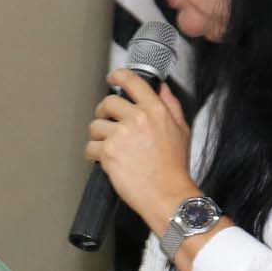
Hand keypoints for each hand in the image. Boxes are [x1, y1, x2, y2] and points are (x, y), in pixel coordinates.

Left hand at [85, 70, 198, 225]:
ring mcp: (121, 135)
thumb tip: (161, 88)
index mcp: (156, 110)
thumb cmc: (174, 168)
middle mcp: (138, 119)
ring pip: (95, 126)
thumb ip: (170, 105)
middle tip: (108, 125)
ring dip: (99, 137)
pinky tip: (107, 161)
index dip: (118, 76)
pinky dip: (94, 155)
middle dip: (104, 114)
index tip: (112, 78)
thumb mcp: (181, 130)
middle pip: (107, 103)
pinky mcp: (108, 152)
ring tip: (111, 148)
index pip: (132, 81)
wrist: (167, 194)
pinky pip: (90, 147)